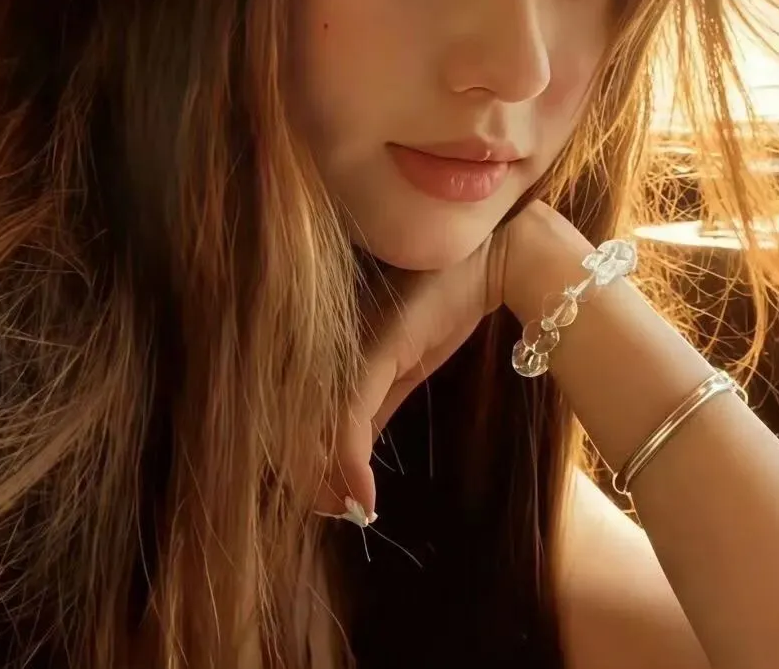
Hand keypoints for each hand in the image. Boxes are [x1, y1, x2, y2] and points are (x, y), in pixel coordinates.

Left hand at [314, 224, 508, 524]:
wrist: (486, 266)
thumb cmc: (442, 307)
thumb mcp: (400, 373)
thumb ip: (371, 411)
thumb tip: (350, 462)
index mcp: (328, 352)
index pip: (293, 417)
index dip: (301, 467)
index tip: (328, 503)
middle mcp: (326, 349)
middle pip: (292, 430)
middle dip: (311, 482)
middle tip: (340, 512)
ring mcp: (344, 350)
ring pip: (311, 431)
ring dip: (327, 484)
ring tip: (351, 510)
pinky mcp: (370, 353)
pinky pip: (348, 418)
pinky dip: (350, 466)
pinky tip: (365, 498)